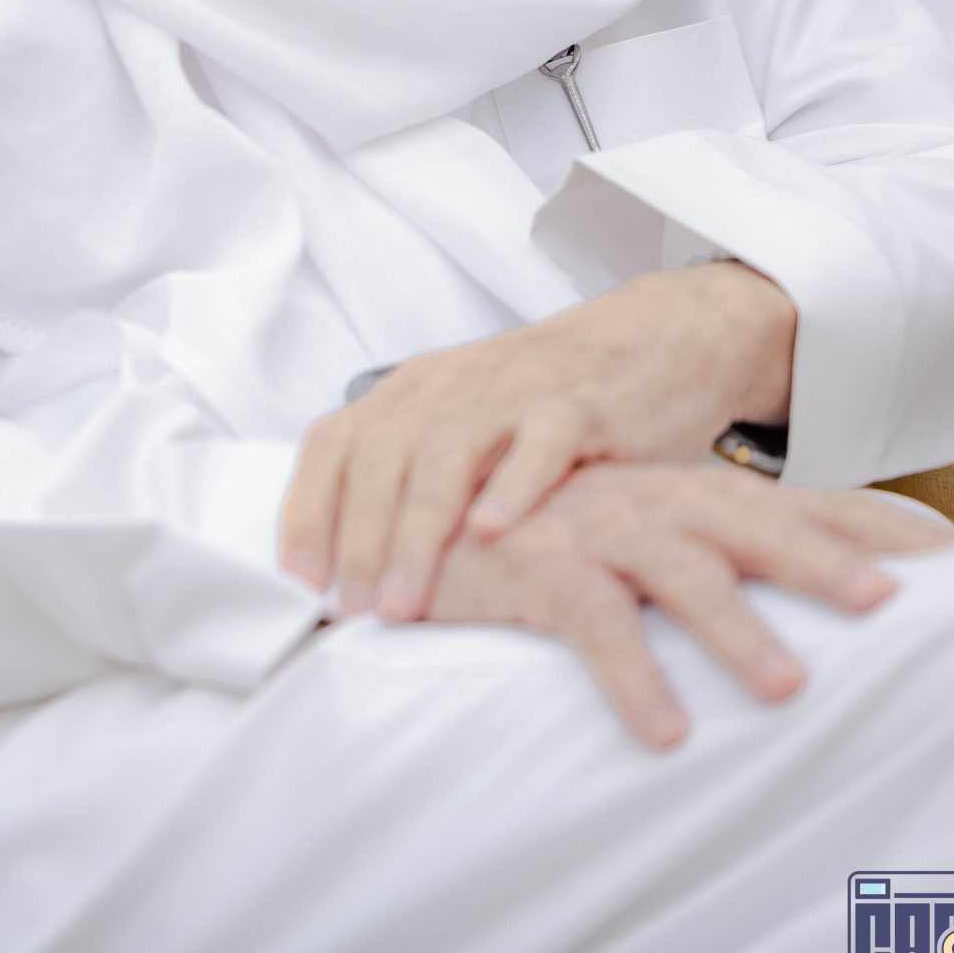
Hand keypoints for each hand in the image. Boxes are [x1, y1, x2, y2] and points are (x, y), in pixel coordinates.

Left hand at [280, 261, 795, 617]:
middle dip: (360, 538)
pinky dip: (512, 484)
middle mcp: (450, 386)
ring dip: (419, 530)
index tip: (301, 580)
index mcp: (411, 392)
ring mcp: (514, 390)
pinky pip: (539, 442)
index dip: (308, 509)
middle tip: (354, 610)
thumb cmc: (544, 406)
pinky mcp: (579, 404)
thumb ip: (413, 479)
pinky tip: (494, 531)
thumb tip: (349, 573)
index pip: (335, 443)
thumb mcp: (465, 427)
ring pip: (446, 454)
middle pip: (382, 457)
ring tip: (406, 600)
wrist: (653, 342)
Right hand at [424, 459, 953, 747]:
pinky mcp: (536, 565)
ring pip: (680, 571)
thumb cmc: (536, 531)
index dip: (867, 525)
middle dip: (819, 559)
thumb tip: (789, 595)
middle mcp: (647, 498)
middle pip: (749, 521)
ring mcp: (594, 526)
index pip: (792, 500)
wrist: (416, 513)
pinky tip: (666, 729)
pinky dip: (632, 674)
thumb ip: (702, 549)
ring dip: (735, 628)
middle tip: (884, 606)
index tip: (946, 560)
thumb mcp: (628, 528)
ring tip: (786, 688)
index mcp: (679, 490)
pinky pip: (593, 622)